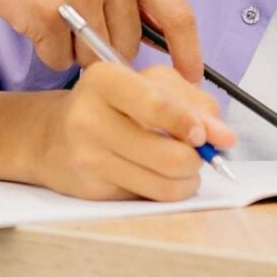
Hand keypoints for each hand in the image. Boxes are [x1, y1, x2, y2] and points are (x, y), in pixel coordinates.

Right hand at [0, 0, 203, 79]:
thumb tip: (160, 35)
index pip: (177, 14)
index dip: (189, 52)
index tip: (192, 77)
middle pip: (129, 46)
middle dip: (109, 47)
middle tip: (81, 23)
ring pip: (96, 59)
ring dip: (77, 51)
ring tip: (57, 17)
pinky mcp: (44, 16)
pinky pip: (60, 61)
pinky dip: (49, 51)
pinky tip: (37, 22)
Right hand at [39, 59, 234, 202]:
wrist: (54, 136)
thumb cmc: (111, 106)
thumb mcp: (150, 84)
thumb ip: (193, 103)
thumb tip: (223, 137)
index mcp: (105, 79)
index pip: (155, 104)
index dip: (189, 123)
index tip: (206, 136)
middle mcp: (90, 116)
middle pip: (169, 154)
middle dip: (197, 159)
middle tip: (199, 153)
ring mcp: (87, 155)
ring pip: (164, 182)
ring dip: (188, 179)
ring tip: (183, 167)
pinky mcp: (91, 187)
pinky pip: (150, 198)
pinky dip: (168, 190)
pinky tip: (160, 177)